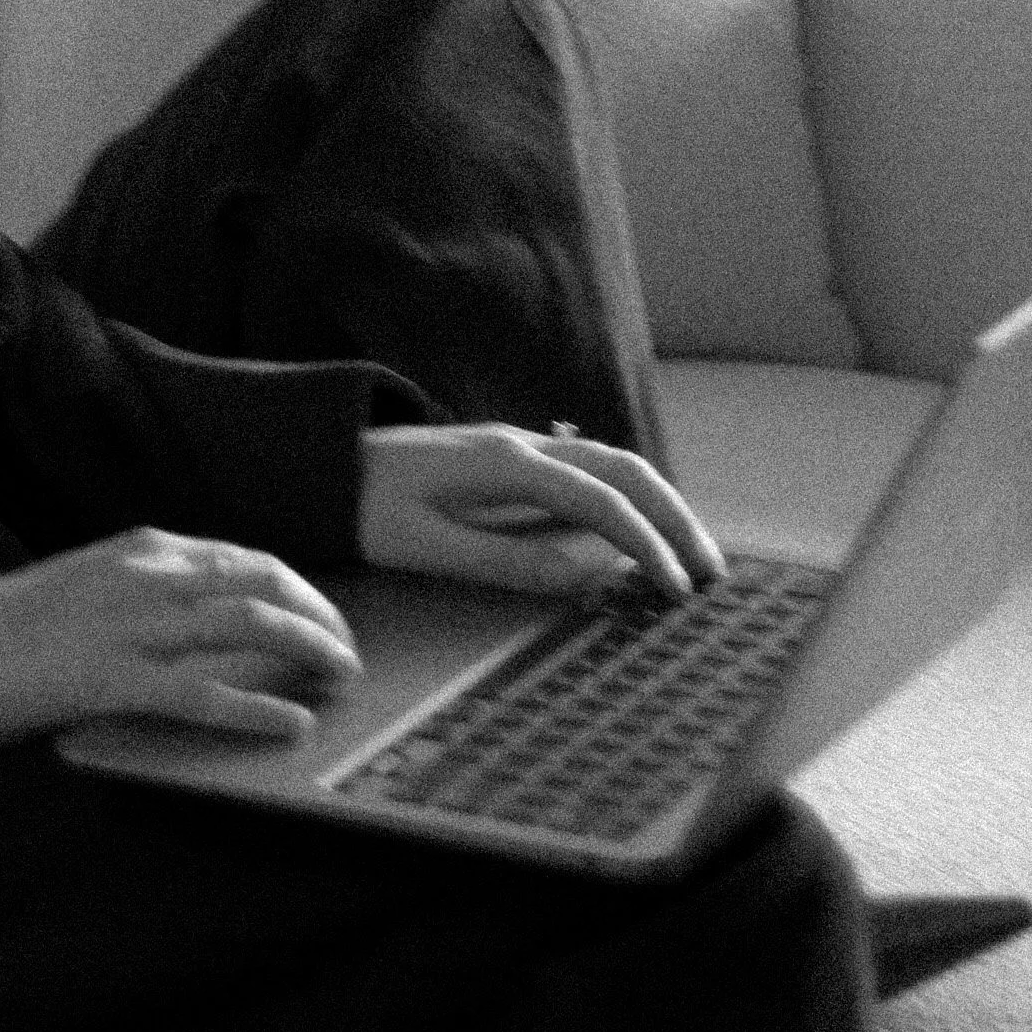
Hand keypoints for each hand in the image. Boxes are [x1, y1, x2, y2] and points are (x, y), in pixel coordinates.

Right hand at [0, 528, 362, 747]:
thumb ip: (144, 591)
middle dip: (320, 615)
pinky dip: (257, 708)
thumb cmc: (4, 627)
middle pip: (263, 582)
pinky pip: (203, 693)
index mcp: (142, 548)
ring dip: (308, 649)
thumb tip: (203, 617)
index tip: (325, 618)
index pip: (244, 559)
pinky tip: (293, 725)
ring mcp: (132, 625)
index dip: (297, 590)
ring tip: (341, 677)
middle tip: (347, 653)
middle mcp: (147, 574)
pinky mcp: (113, 679)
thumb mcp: (86, 584)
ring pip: (248, 625)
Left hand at [357, 422, 725, 602]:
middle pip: (625, 467)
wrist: (320, 463)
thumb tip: (585, 575)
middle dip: (675, 517)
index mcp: (505, 463)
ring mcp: (520, 443)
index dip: (645, 544)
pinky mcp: (513, 456)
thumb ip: (506, 560)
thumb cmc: (365, 508)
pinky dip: (629, 496)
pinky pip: (589, 469)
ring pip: (613, 462)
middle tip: (710, 573)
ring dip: (659, 504)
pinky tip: (641, 533)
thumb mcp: (426, 547)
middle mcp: (523, 442)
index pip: (600, 500)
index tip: (675, 590)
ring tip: (690, 557)